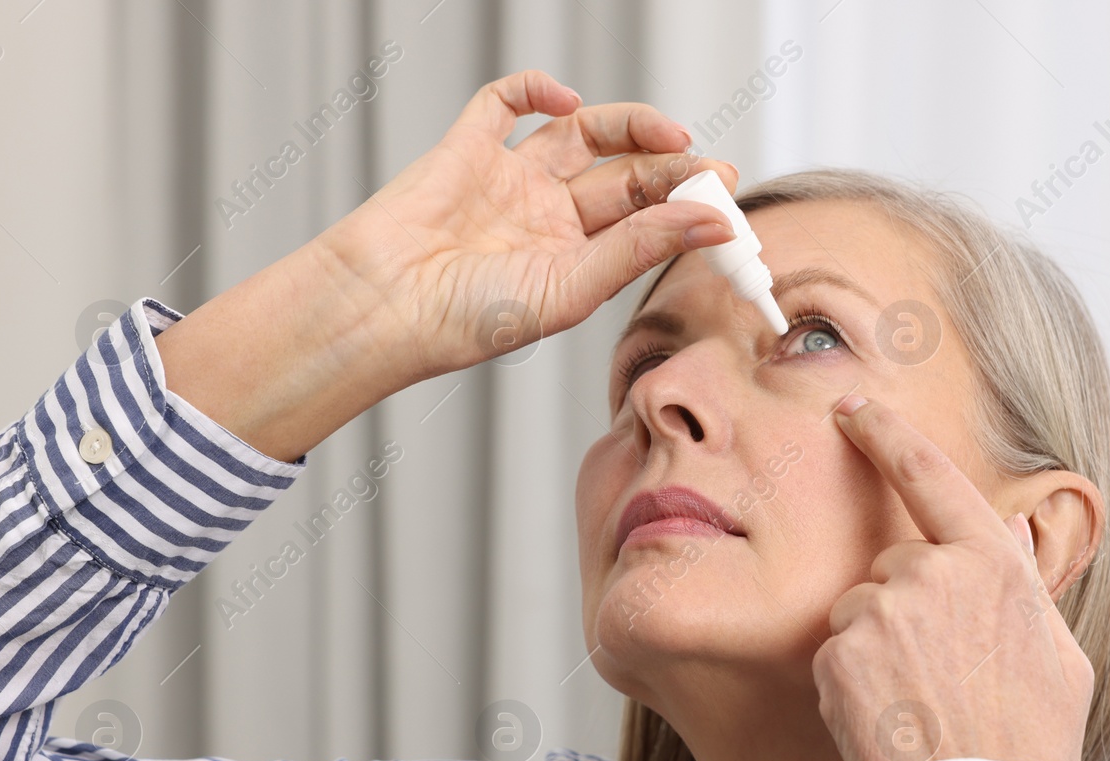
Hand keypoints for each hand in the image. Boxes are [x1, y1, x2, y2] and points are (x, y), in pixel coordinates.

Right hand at [315, 68, 739, 384]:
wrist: (382, 308)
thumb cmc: (463, 321)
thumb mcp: (570, 289)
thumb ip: (640, 247)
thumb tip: (714, 221)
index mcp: (574, 263)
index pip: (646, 224)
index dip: (687, 208)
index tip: (727, 201)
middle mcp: (547, 220)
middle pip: (626, 178)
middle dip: (672, 169)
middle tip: (709, 168)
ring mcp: (509, 181)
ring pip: (582, 135)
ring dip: (630, 126)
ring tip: (670, 133)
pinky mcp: (468, 149)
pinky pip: (506, 104)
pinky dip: (538, 91)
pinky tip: (569, 100)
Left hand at [813, 397, 1094, 760]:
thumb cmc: (1029, 747)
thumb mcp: (1059, 660)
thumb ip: (1025, 585)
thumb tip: (1005, 525)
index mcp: (992, 566)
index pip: (931, 477)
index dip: (887, 435)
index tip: (853, 407)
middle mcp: (932, 574)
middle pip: (894, 567)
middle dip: (906, 608)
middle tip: (941, 679)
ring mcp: (881, 612)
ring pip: (861, 611)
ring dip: (877, 648)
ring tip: (918, 707)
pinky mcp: (838, 654)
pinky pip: (835, 654)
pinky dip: (852, 684)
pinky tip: (887, 720)